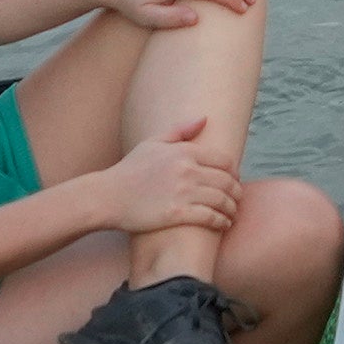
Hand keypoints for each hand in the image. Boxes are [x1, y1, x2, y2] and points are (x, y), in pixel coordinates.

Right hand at [92, 115, 242, 242]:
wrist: (107, 196)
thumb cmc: (129, 169)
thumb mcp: (153, 143)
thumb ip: (180, 130)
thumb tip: (205, 119)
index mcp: (184, 151)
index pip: (224, 161)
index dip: (234, 172)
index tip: (234, 180)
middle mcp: (187, 170)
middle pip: (227, 181)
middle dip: (236, 192)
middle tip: (237, 199)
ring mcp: (183, 192)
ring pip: (222, 200)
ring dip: (231, 209)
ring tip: (232, 214)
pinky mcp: (177, 213)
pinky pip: (210, 218)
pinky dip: (221, 221)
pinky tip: (223, 224)